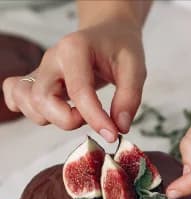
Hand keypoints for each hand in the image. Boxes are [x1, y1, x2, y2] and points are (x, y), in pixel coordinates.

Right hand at [2, 20, 145, 140]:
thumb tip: (120, 127)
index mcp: (74, 49)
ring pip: (28, 102)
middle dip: (68, 120)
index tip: (112, 135)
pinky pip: (16, 96)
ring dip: (51, 119)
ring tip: (77, 114)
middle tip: (94, 118)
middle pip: (41, 99)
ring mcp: (40, 70)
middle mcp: (51, 59)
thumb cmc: (120, 48)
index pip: (78, 90)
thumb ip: (129, 98)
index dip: (94, 118)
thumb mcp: (135, 69)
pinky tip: (52, 113)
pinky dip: (28, 110)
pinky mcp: (37, 80)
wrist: (107, 33)